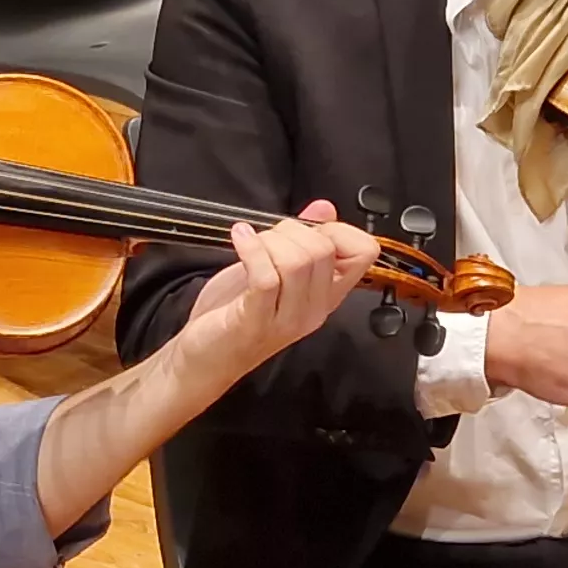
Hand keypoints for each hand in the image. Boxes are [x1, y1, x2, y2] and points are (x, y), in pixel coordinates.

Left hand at [170, 202, 383, 381]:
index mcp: (325, 295)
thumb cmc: (235, 315)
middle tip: (267, 237)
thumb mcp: (273, 270)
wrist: (203, 358)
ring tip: (250, 242)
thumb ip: (301, 240)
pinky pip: (266, 276)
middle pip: (325, 249)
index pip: (364, 252)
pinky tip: (239, 237)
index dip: (338, 229)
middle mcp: (313, 308)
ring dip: (270, 240)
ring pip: (298, 260)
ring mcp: (287, 317)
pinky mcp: (256, 320)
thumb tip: (324, 209)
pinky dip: (250, 248)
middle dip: (292, 229)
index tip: (309, 228)